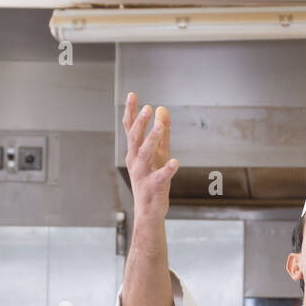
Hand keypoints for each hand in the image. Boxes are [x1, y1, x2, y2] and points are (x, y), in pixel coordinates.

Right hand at [123, 92, 177, 218]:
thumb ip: (162, 131)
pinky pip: (160, 176)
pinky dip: (167, 169)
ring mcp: (143, 174)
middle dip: (140, 123)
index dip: (131, 111)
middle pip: (135, 138)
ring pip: (145, 154)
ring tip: (160, 126)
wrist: (148, 210)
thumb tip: (162, 108)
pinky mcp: (154, 187)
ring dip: (152, 139)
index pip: (130, 128)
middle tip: (148, 107)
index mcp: (134, 151)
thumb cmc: (153, 179)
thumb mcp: (159, 152)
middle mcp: (135, 160)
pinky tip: (175, 162)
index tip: (132, 95)